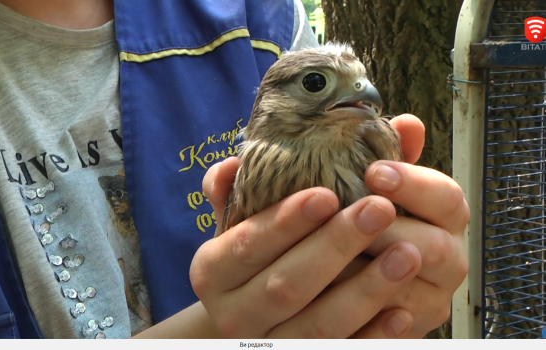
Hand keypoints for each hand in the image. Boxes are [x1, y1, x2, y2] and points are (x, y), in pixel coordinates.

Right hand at [191, 114, 450, 337]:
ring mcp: (270, 344)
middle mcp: (234, 314)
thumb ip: (248, 184)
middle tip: (379, 208)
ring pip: (318, 325)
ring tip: (408, 252)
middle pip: (286, 285)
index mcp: (213, 270)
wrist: (249, 317)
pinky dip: (373, 336)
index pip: (248, 244)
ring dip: (365, 290)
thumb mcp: (243, 220)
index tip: (327, 194)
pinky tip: (403, 311)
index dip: (286, 221)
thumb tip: (241, 155)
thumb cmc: (254, 255)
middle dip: (334, 246)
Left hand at [335, 115, 468, 337]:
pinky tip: (331, 295)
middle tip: (345, 217)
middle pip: (436, 248)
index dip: (414, 184)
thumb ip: (390, 157)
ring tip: (327, 255)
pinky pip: (391, 330)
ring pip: (411, 293)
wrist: (353, 277)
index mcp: (445, 218)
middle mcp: (448, 260)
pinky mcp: (409, 331)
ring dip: (370, 274)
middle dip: (388, 232)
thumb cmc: (365, 219)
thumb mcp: (374, 186)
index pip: (448, 198)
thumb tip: (408, 122)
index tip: (373, 172)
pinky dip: (364, 316)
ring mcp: (430, 301)